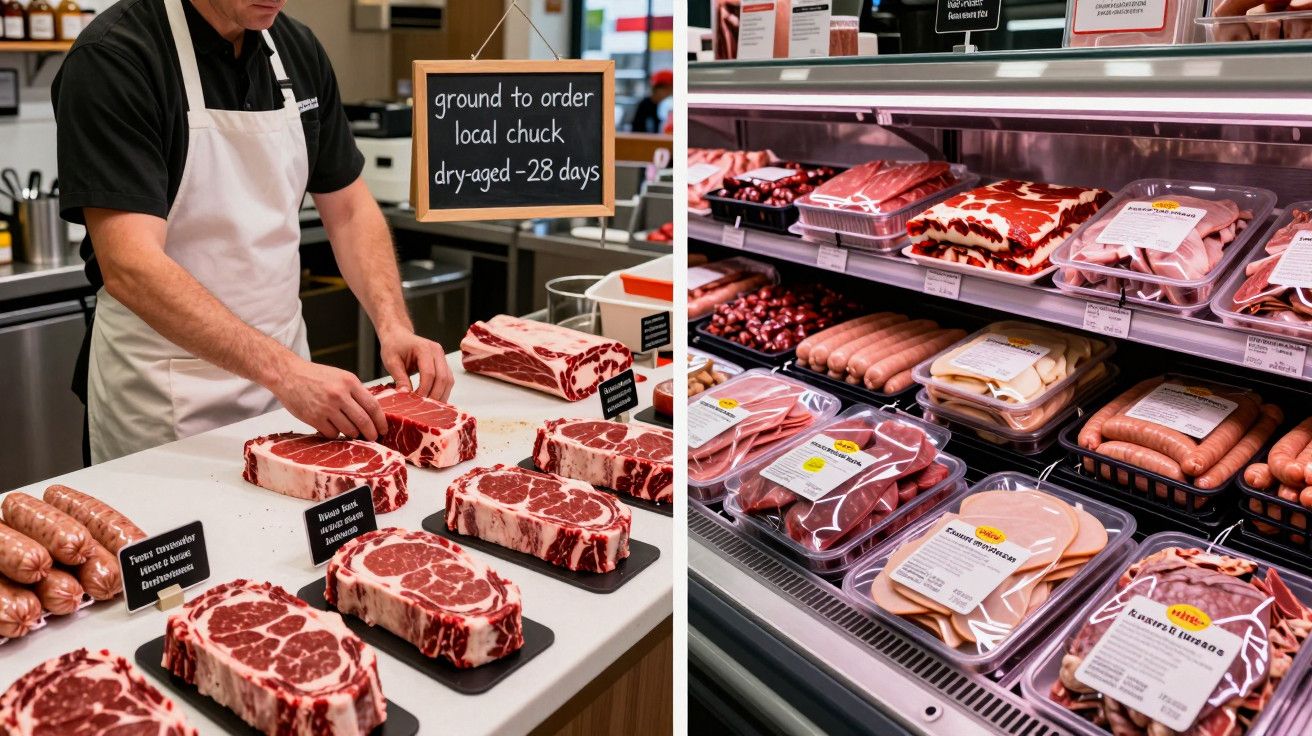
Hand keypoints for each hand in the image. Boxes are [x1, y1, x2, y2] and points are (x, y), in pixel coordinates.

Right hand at [270, 357, 386, 440]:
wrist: (288, 374)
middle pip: (363, 421)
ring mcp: (326, 407)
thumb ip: (355, 392)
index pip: (373, 406)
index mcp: (349, 382)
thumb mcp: (340, 377)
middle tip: (373, 438)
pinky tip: (333, 429)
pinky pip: (332, 434)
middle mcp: (339, 394)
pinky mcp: (314, 418)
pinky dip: (335, 434)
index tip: (384, 429)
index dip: (381, 421)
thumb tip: (371, 413)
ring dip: (353, 435)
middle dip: (371, 433)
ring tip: (352, 433)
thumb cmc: (314, 376)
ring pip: (349, 430)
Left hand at [379, 330, 453, 400]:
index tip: (416, 402)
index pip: (429, 373)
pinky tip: (433, 400)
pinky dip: (442, 391)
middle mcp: (437, 351)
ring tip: (430, 407)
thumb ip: (399, 378)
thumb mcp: (391, 361)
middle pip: (443, 378)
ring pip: (448, 380)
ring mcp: (442, 357)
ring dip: (441, 395)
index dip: (424, 390)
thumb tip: (405, 395)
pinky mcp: (443, 364)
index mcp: (424, 348)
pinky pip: (447, 380)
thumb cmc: (394, 346)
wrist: (398, 335)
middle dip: (434, 396)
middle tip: (424, 408)